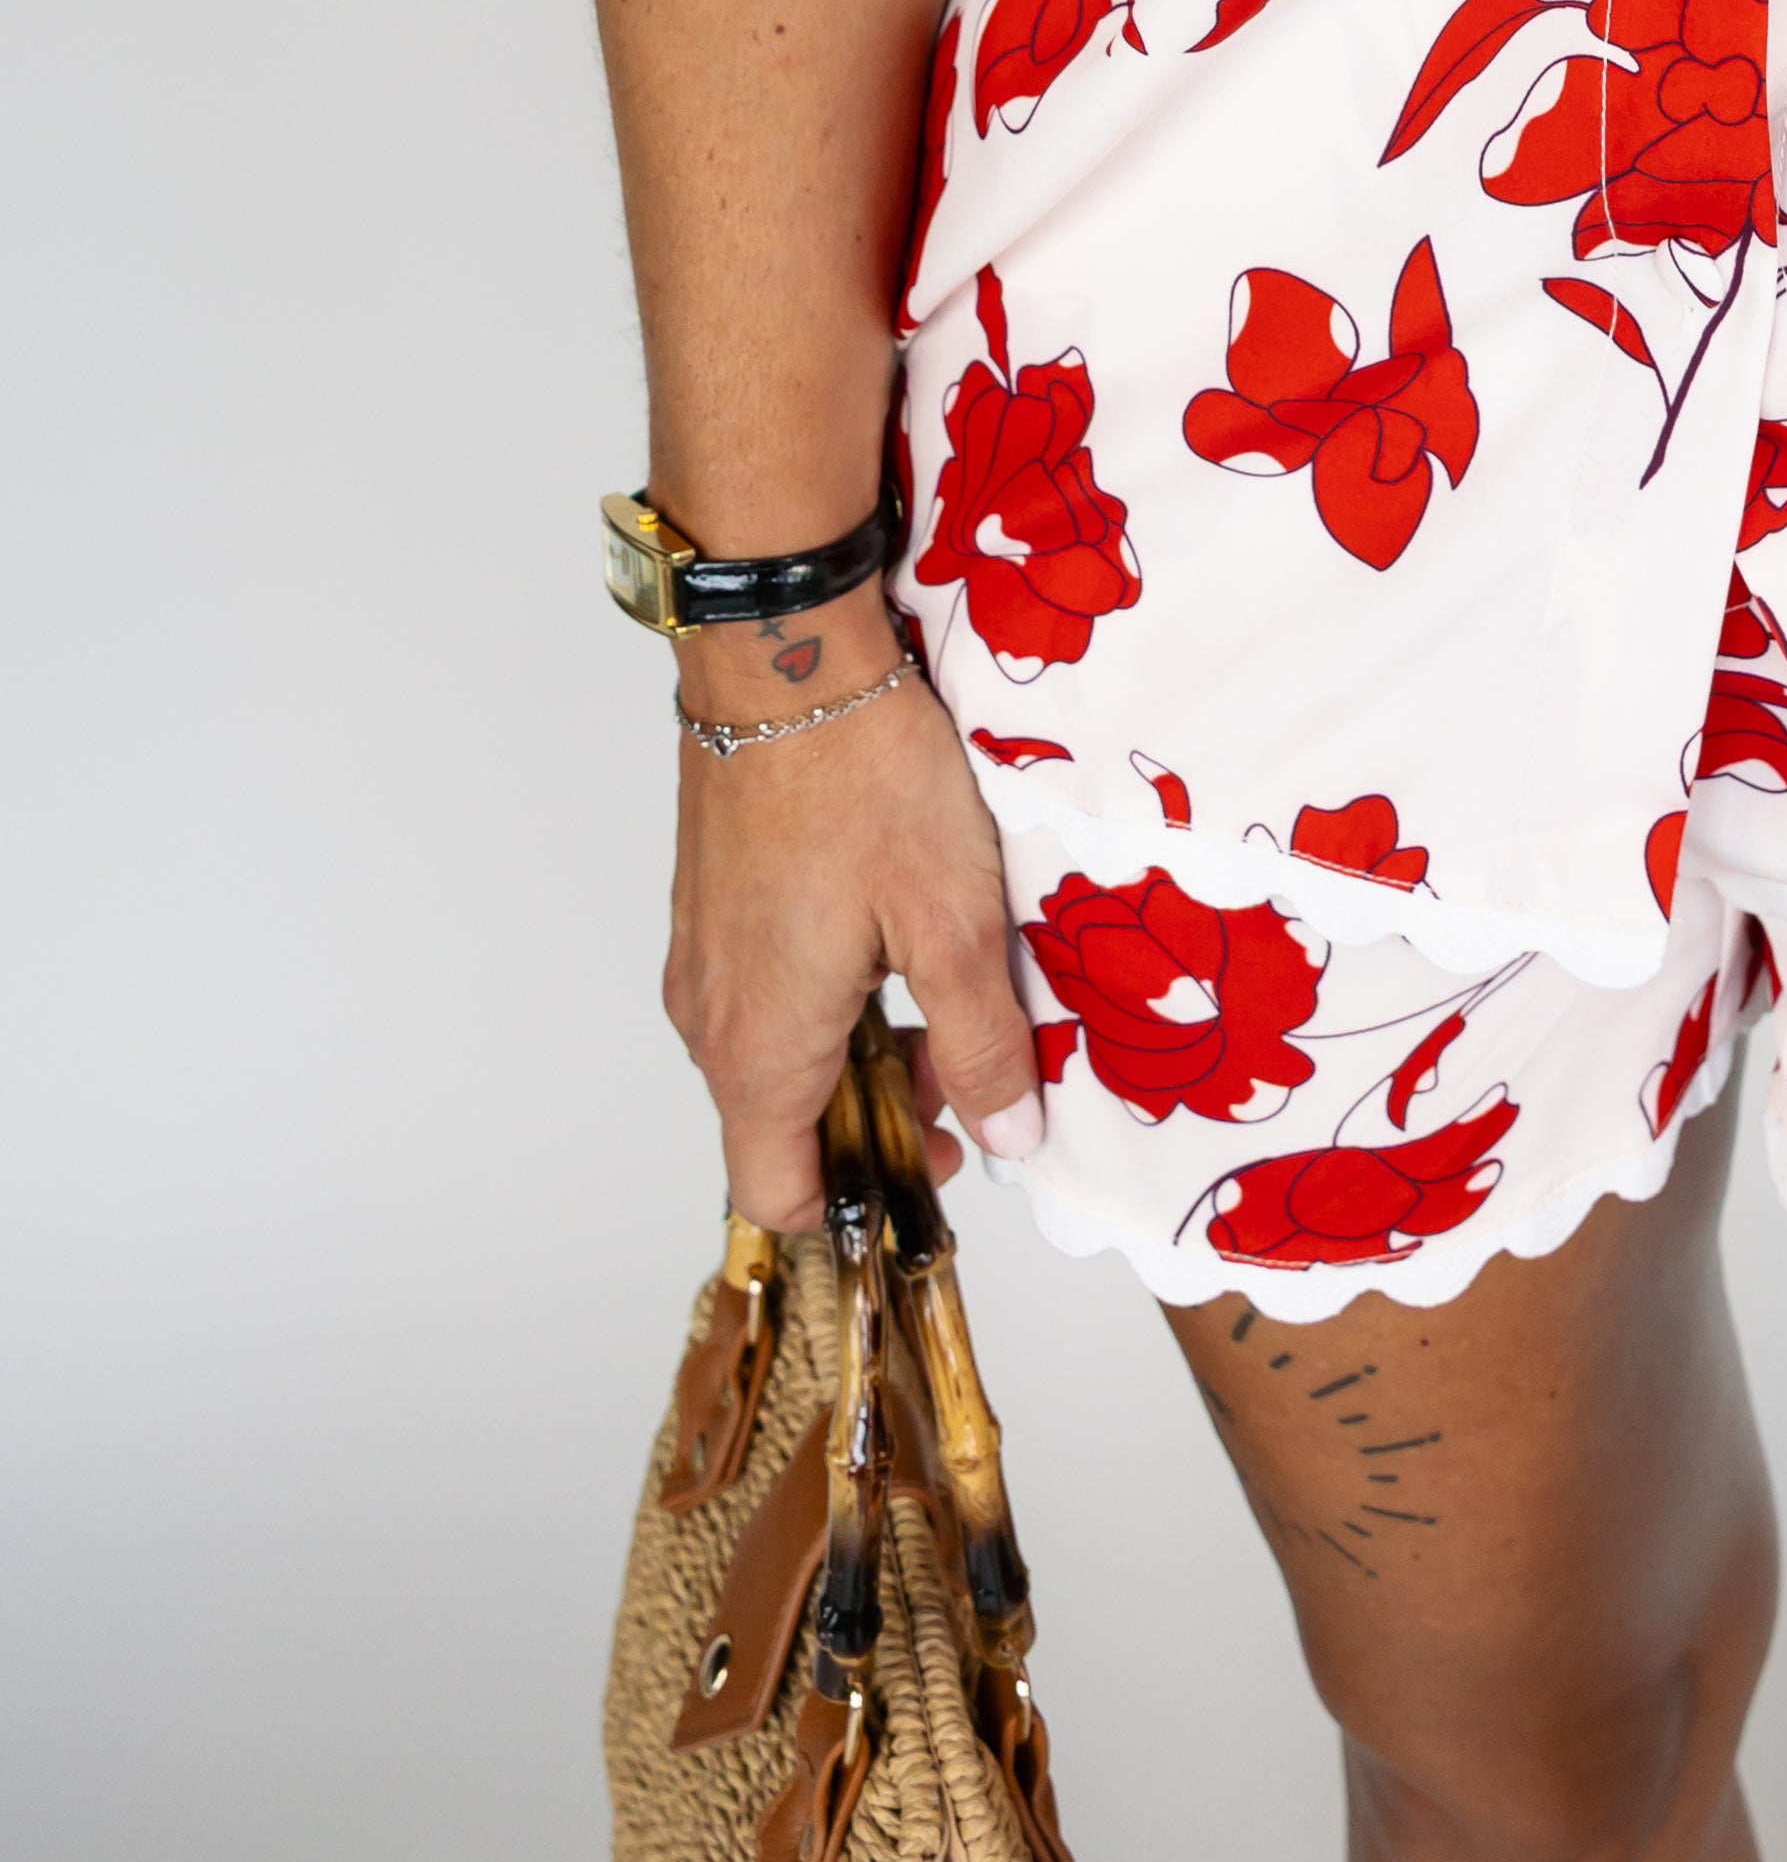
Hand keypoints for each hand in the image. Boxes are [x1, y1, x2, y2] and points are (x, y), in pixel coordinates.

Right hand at [663, 592, 1045, 1227]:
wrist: (788, 660)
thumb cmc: (864, 784)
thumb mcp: (954, 923)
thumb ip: (984, 1042)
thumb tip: (1010, 1136)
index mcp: (761, 1049)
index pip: (779, 1195)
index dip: (861, 1200)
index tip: (940, 1159)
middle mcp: (712, 1018)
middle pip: (783, 1125)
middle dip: (878, 1116)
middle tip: (969, 1062)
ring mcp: (701, 958)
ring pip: (774, 1055)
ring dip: (856, 1051)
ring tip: (942, 987)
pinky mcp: (710, 906)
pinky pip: (762, 993)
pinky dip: (825, 996)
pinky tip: (893, 934)